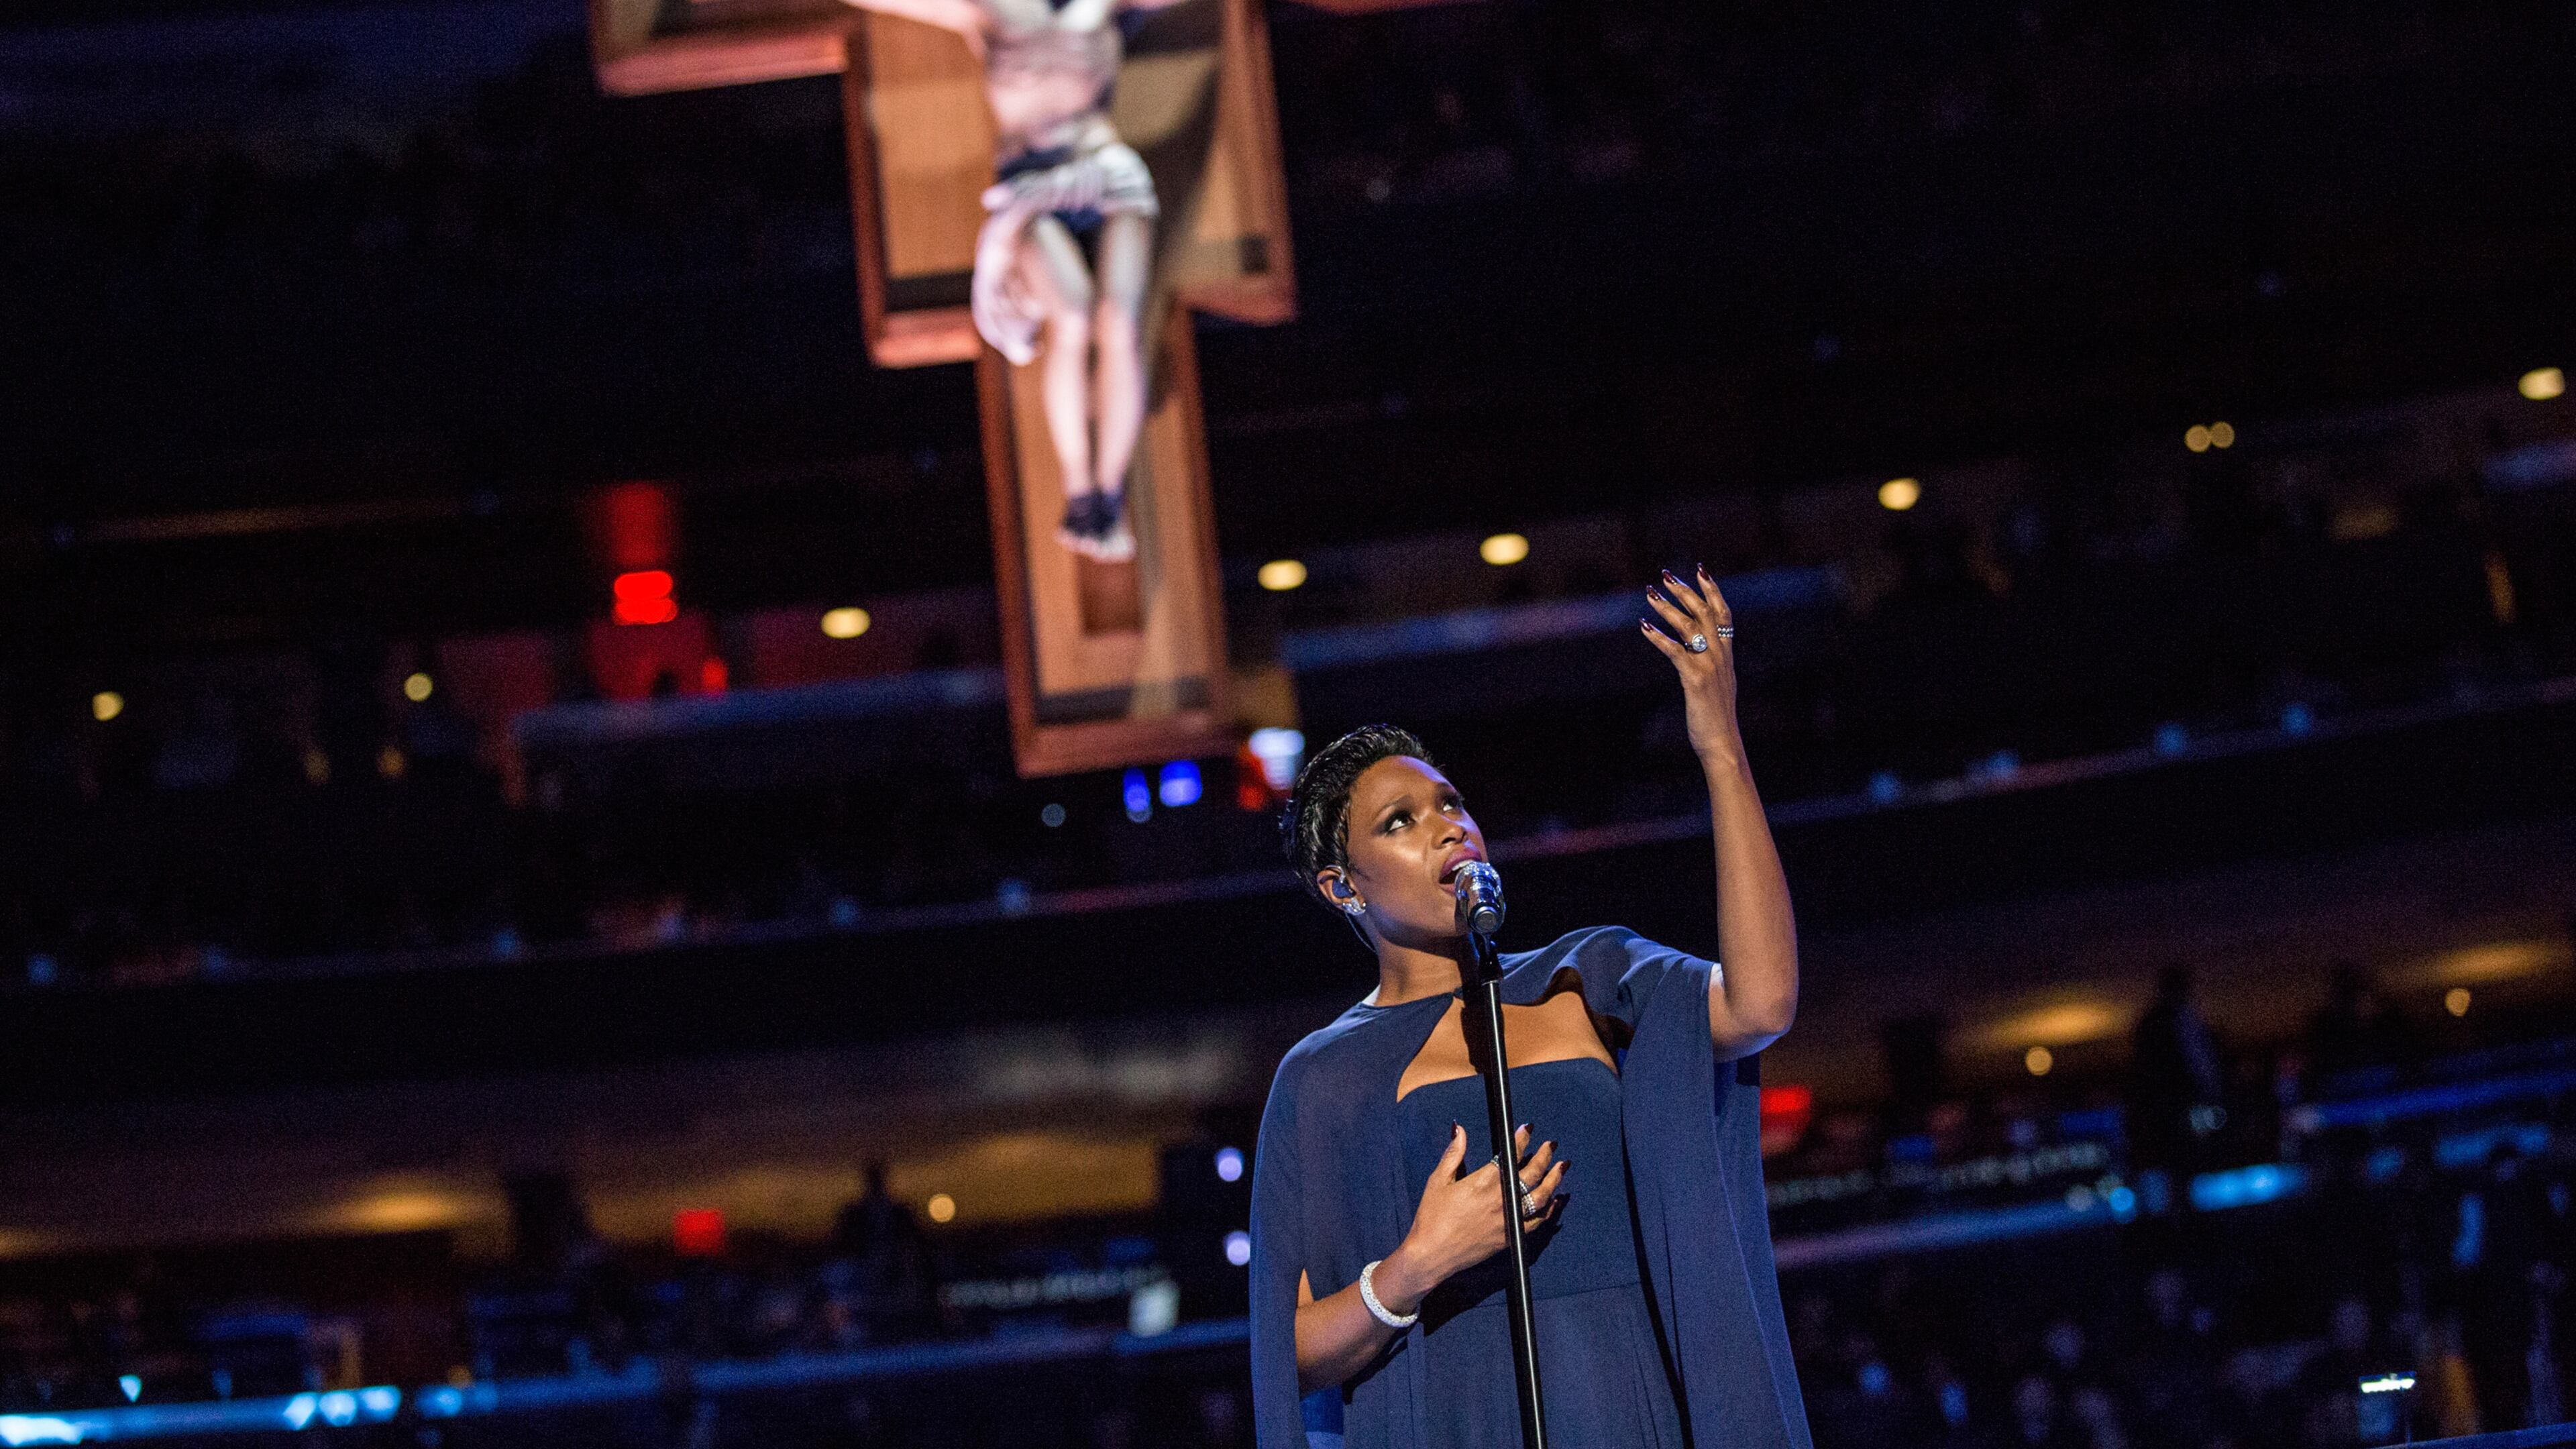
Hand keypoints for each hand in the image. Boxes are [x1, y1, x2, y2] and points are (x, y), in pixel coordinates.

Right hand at [1378, 1124, 1565, 1313]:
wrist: (1432, 1255)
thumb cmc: (1432, 1217)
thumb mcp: (1438, 1181)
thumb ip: (1453, 1153)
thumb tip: (1460, 1129)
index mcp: (1483, 1182)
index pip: (1510, 1155)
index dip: (1522, 1139)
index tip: (1528, 1129)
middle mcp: (1500, 1200)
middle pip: (1531, 1174)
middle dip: (1544, 1156)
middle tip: (1551, 1145)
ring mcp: (1509, 1219)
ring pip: (1541, 1197)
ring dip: (1554, 1180)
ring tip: (1562, 1167)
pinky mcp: (1511, 1236)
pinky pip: (1537, 1222)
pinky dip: (1548, 1209)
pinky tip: (1554, 1200)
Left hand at [1641, 565, 1742, 764]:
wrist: (1722, 743)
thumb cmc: (1715, 717)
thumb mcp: (1719, 684)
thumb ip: (1712, 663)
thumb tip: (1699, 648)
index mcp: (1726, 655)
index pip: (1724, 614)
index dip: (1713, 591)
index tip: (1701, 570)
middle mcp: (1721, 656)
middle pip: (1705, 613)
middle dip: (1685, 592)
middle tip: (1666, 576)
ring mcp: (1709, 667)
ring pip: (1690, 628)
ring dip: (1668, 608)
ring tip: (1650, 594)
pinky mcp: (1695, 680)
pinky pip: (1675, 652)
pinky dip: (1658, 637)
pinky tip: (1643, 627)